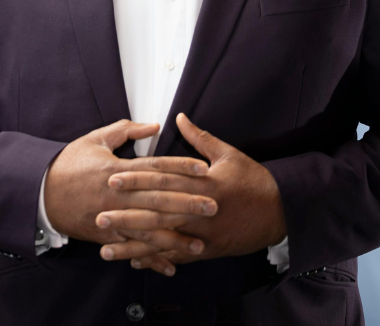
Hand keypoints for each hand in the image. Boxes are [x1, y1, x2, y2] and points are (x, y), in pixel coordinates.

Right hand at [44, 119, 217, 258]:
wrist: (40, 193)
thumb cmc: (68, 164)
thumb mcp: (95, 139)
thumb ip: (126, 131)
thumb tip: (153, 125)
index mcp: (118, 170)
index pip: (156, 168)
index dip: (181, 167)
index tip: (203, 169)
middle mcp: (118, 195)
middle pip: (159, 200)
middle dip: (188, 203)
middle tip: (213, 205)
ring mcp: (112, 218)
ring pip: (149, 230)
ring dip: (176, 237)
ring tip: (199, 242)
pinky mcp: (107, 235)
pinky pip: (133, 248)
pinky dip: (151, 259)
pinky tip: (171, 265)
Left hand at [96, 113, 286, 275]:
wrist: (279, 211)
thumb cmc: (253, 180)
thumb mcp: (228, 153)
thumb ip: (199, 138)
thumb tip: (179, 118)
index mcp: (202, 182)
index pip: (162, 179)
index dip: (136, 178)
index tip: (112, 178)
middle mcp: (198, 208)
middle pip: (156, 212)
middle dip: (126, 216)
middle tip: (100, 216)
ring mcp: (202, 233)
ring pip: (162, 240)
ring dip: (133, 245)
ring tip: (107, 248)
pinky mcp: (207, 250)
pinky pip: (177, 256)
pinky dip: (155, 259)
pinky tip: (135, 261)